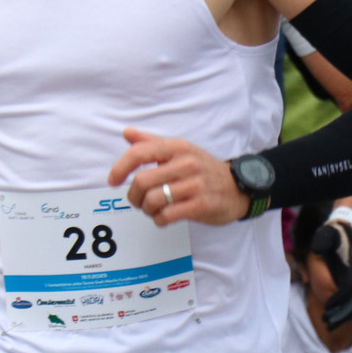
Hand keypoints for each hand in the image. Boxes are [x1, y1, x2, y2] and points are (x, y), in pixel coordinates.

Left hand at [106, 128, 246, 226]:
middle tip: (137, 201)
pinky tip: (163, 218)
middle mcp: (186, 163)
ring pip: (153, 200)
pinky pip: (167, 215)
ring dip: (147, 209)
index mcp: (177, 147)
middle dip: (133, 196)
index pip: (140, 152)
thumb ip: (152, 142)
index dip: (120, 167)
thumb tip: (127, 133)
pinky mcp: (201, 205)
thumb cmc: (203, 169)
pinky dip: (159, 220)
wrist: (239, 187)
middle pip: (142, 181)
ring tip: (153, 209)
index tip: (113, 181)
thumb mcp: (180, 150)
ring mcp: (195, 184)